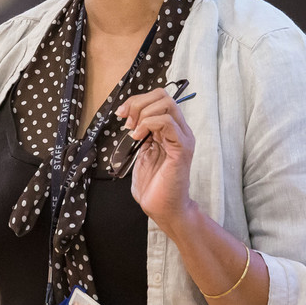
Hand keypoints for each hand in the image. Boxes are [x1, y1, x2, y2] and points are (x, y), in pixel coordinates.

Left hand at [117, 87, 198, 233]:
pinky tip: (138, 137)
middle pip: (163, 95)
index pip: (158, 98)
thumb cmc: (153, 185)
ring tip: (133, 132)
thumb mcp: (142, 153)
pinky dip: (149, 124)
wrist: (163, 209)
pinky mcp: (181, 148)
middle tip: (126, 121)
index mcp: (170, 129)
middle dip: (138, 103)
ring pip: (166, 104)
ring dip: (143, 113)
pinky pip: (168, 122)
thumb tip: (130, 120)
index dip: (137, 100)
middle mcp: (179, 130)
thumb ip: (141, 135)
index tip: (122, 114)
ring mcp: (182, 137)